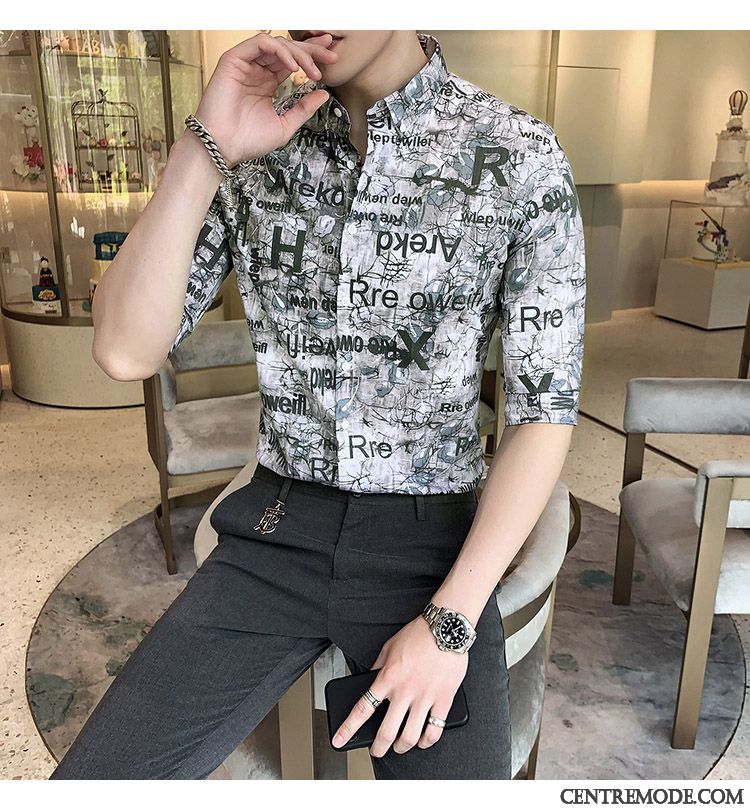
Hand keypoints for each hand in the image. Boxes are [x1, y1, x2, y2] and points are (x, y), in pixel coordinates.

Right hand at [192, 32, 338, 166]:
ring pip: (276, 44)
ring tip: (312, 69)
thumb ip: (303, 108)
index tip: (332, 60)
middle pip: (288, 50)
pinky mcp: (234, 60)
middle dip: (311, 50)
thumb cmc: (248, 140)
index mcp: (267, 84)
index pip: (292, 63)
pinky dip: (280, 51)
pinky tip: (293, 66)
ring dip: (298, 53)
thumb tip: (324, 94)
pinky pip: (260, 43)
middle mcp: (257, 71)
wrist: (224, 146)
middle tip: (331, 55)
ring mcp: (246, 64)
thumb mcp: (285, 125)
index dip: (312, 57)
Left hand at [331, 615, 468, 755]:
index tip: (339, 741)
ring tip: (399, 746)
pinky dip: (427, 741)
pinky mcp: (444, 699)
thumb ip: (378, 667)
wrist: (445, 628)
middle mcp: (404, 691)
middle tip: (376, 751)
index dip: (348, 728)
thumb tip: (370, 681)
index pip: (363, 708)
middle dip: (378, 748)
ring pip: (410, 736)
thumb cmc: (417, 635)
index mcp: (387, 677)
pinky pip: (435, 730)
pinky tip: (423, 740)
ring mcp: (425, 697)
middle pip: (386, 731)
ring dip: (401, 747)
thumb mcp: (388, 647)